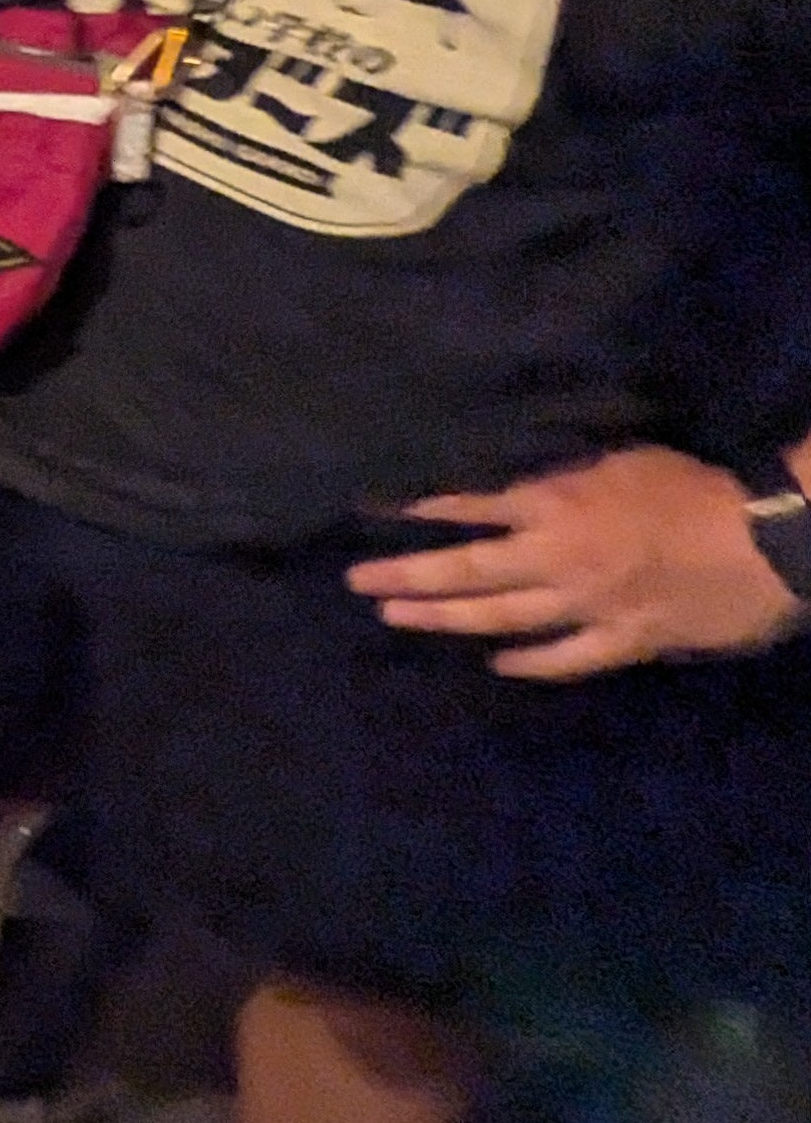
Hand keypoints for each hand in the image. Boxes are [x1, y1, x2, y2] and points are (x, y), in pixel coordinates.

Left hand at [348, 446, 806, 678]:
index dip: (414, 508)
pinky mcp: (623, 642)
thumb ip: (560, 472)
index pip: (466, 505)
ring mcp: (586, 606)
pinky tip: (496, 663)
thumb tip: (514, 475)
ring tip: (396, 617)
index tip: (368, 509)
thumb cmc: (694, 489)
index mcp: (554, 505)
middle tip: (358, 580)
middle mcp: (556, 558)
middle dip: (406, 575)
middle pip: (466, 570)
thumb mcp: (616, 458)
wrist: (764, 545)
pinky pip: (564, 659)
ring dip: (444, 619)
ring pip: (500, 618)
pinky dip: (527, 663)